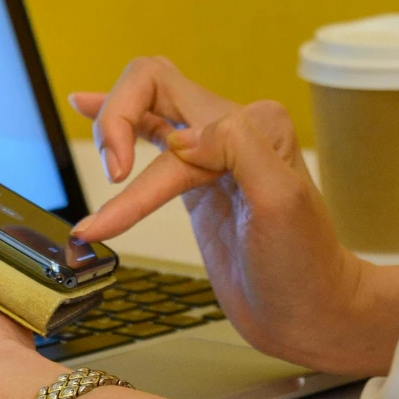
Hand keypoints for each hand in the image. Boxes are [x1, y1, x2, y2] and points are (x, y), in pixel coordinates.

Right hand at [69, 59, 398, 376]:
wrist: (312, 316)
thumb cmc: (304, 266)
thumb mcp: (281, 202)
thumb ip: (240, 149)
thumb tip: (180, 138)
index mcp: (251, 123)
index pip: (166, 98)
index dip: (130, 132)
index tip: (116, 182)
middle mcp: (229, 129)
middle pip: (151, 82)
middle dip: (115, 115)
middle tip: (109, 170)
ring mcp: (209, 155)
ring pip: (147, 105)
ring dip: (111, 123)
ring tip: (100, 157)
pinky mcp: (194, 183)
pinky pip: (149, 140)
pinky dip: (116, 130)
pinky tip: (86, 106)